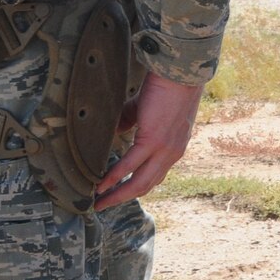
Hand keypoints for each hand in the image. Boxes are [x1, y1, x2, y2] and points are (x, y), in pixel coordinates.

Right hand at [95, 71, 202, 209]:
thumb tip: (117, 130)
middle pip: (146, 185)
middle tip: (103, 205)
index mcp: (173, 148)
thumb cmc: (166, 87)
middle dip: (123, 198)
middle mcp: (172, 154)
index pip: (154, 176)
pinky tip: (102, 184)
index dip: (135, 188)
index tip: (118, 194)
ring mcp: (164, 149)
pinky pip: (131, 165)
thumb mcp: (148, 110)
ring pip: (140, 182)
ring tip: (99, 201)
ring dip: (118, 194)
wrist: (180, 74)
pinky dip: (115, 177)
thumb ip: (133, 122)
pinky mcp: (154, 140)